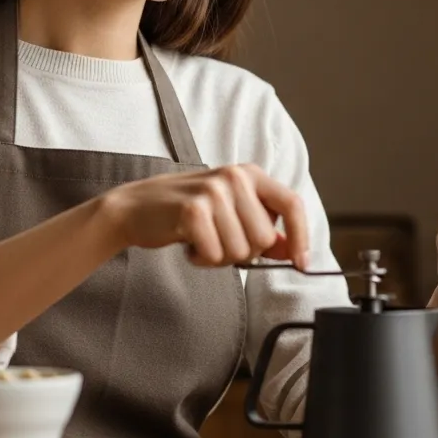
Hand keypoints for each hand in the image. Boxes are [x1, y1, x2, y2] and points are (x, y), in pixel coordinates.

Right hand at [99, 164, 310, 269]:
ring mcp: (213, 191)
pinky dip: (202, 258)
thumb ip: (261, 228)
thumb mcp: (230, 211)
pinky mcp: (192, 210)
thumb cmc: (186, 211)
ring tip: (202, 239)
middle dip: (244, 251)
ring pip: (241, 251)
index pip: (292, 204)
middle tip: (219, 240)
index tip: (302, 263)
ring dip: (220, 256)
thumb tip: (292, 251)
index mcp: (250, 174)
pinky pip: (215, 255)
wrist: (136, 206)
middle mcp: (235, 177)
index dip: (301, 236)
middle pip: (264, 238)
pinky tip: (189, 243)